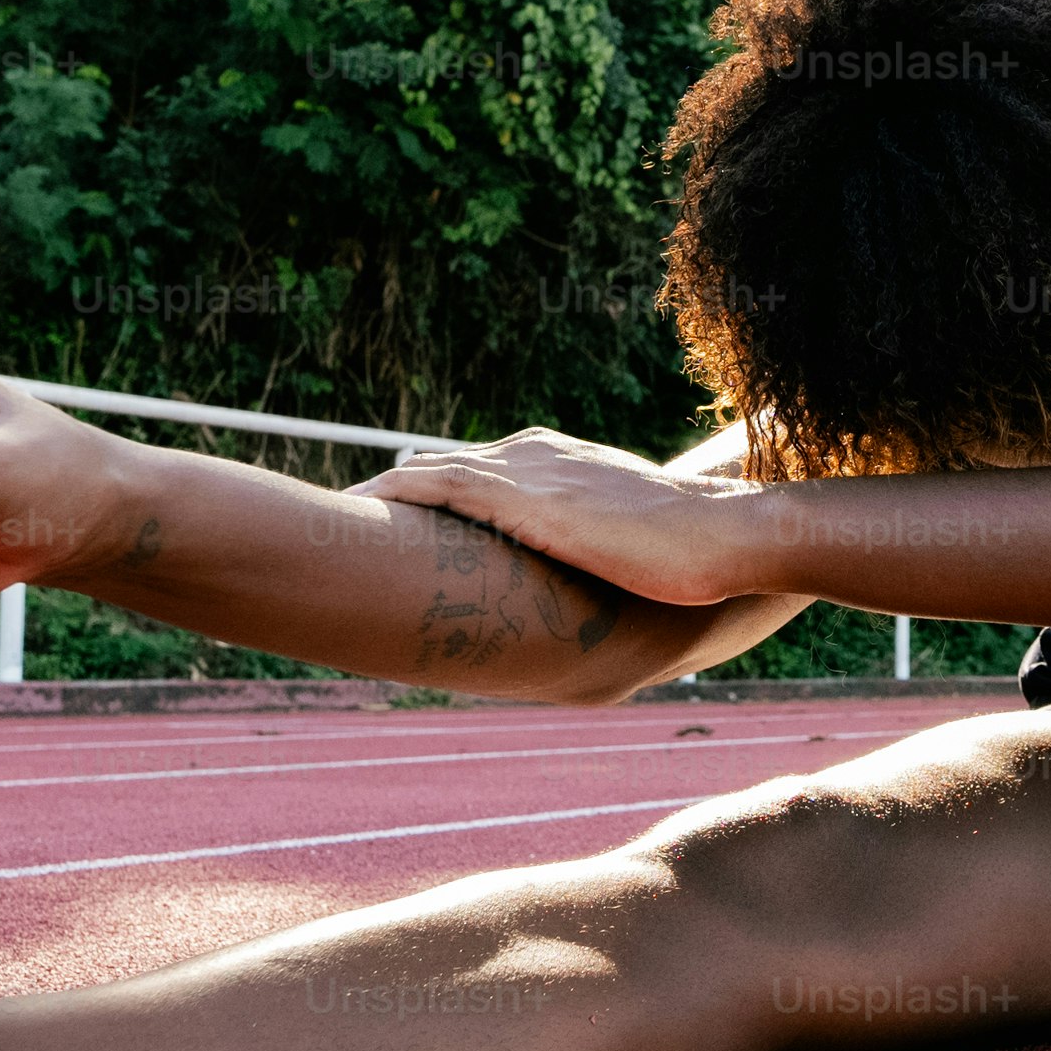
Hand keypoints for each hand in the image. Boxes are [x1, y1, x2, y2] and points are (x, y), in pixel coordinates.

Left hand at [359, 428, 761, 610]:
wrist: (726, 533)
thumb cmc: (696, 551)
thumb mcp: (636, 547)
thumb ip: (606, 554)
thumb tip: (602, 595)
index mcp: (560, 463)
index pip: (480, 471)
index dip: (435, 497)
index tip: (396, 526)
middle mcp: (536, 455)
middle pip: (444, 468)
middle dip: (394, 498)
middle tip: (340, 532)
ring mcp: (527, 472)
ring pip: (429, 473)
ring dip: (378, 498)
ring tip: (324, 528)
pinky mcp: (522, 497)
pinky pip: (437, 485)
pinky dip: (392, 495)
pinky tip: (354, 515)